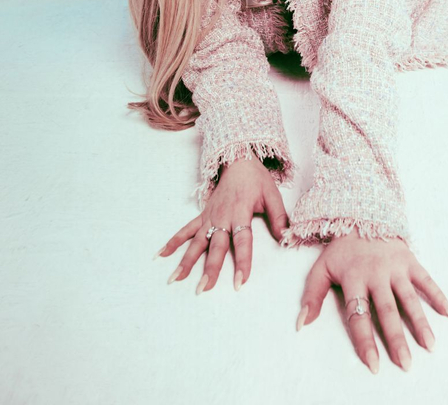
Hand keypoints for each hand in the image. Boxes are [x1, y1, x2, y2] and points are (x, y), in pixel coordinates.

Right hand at [154, 155, 289, 293]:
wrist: (238, 160)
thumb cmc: (256, 179)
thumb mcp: (272, 195)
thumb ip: (279, 218)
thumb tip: (286, 240)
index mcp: (241, 212)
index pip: (243, 241)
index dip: (242, 261)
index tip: (240, 282)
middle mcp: (222, 216)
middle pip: (216, 246)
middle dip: (210, 268)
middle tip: (204, 288)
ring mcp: (210, 216)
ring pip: (196, 241)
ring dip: (186, 260)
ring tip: (176, 279)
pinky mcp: (203, 215)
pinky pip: (185, 230)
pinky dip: (173, 242)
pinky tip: (161, 255)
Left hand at [296, 226, 447, 372]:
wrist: (361, 214)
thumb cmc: (342, 250)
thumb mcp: (321, 268)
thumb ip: (312, 296)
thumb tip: (301, 324)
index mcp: (354, 278)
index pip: (360, 315)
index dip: (366, 341)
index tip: (374, 365)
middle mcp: (377, 274)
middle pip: (388, 311)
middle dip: (397, 339)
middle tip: (406, 364)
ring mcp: (396, 267)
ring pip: (410, 298)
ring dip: (421, 322)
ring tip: (430, 346)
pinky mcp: (410, 260)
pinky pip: (427, 280)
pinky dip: (439, 296)